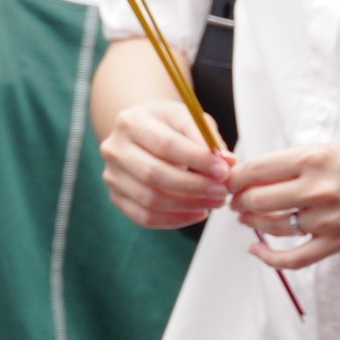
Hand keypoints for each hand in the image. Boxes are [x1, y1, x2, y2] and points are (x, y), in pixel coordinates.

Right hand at [98, 101, 233, 229]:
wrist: (142, 135)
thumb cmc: (168, 126)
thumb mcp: (188, 120)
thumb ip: (207, 139)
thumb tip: (227, 163)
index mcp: (131, 122)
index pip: (165, 144)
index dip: (197, 160)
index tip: (223, 170)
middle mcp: (114, 149)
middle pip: (154, 174)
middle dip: (194, 186)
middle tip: (222, 192)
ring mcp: (112, 175)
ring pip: (150, 199)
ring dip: (188, 205)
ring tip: (214, 202)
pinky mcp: (116, 197)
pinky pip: (144, 217)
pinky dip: (175, 220)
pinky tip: (197, 213)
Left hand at [225, 138, 339, 268]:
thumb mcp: (328, 148)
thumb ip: (291, 162)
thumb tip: (248, 172)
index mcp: (313, 158)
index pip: (255, 169)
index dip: (233, 177)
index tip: (227, 179)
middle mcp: (317, 188)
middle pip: (256, 199)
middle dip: (238, 200)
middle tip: (235, 199)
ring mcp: (327, 217)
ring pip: (271, 226)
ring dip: (251, 222)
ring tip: (245, 215)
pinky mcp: (336, 241)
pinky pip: (293, 258)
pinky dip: (268, 257)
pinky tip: (255, 249)